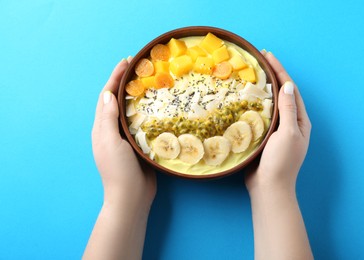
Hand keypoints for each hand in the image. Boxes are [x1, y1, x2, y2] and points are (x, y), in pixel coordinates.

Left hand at [92, 58, 155, 205]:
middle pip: (119, 100)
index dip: (114, 78)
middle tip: (140, 67)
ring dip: (138, 95)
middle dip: (126, 83)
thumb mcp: (109, 142)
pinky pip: (143, 123)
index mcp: (102, 128)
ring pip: (132, 111)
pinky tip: (158, 106)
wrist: (131, 197)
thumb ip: (107, 119)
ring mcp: (126, 137)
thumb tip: (107, 94)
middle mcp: (113, 130)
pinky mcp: (139, 144)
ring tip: (150, 81)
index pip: (106, 97)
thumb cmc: (117, 170)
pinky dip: (148, 112)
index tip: (126, 61)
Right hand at [245, 52, 312, 259]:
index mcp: (300, 120)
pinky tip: (245, 98)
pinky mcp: (264, 135)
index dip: (280, 71)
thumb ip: (289, 110)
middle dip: (272, 75)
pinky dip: (254, 104)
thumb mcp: (288, 133)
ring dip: (262, 88)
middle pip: (281, 93)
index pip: (290, 89)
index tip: (268, 55)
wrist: (268, 186)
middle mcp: (290, 122)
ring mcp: (277, 129)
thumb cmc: (281, 161)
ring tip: (252, 74)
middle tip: (259, 60)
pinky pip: (260, 115)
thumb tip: (288, 85)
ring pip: (270, 103)